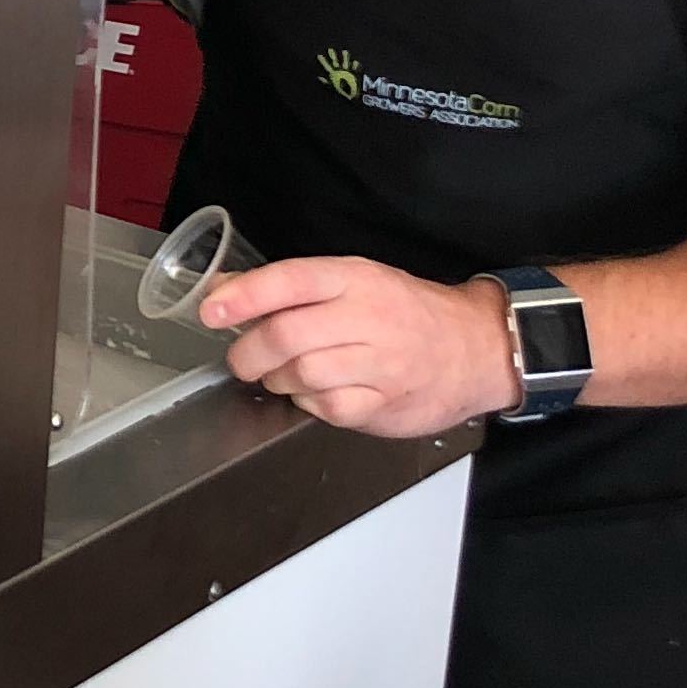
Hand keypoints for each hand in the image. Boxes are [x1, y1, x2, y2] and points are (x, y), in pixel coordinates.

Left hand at [199, 257, 521, 438]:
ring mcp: (380, 363)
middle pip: (287, 335)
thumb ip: (288, 287)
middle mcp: (368, 317)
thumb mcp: (352, 282)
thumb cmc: (406, 313)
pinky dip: (308, 403)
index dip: (245, 295)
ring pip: (302, 374)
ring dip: (276, 378)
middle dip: (249, 351)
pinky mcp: (385, 403)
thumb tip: (224, 289)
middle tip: (242, 358)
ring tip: (281, 373)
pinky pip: (327, 408)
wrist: (475, 348)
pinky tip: (314, 392)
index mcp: (355, 279)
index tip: (211, 310)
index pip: (291, 280)